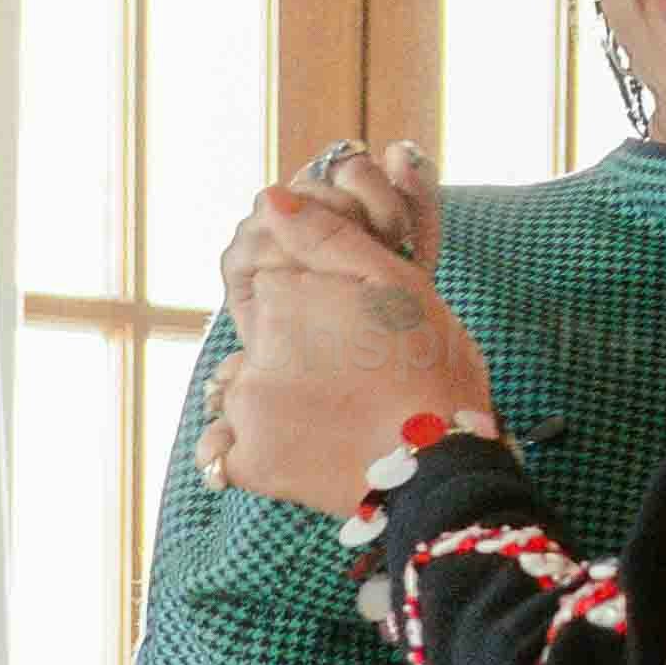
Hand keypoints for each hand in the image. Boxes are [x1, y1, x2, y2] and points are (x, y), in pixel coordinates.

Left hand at [200, 155, 478, 517]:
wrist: (441, 464)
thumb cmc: (432, 368)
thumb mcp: (397, 284)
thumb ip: (328, 239)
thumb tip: (269, 200)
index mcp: (281, 297)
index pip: (282, 287)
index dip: (322, 306)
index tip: (361, 333)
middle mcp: (251, 347)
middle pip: (266, 339)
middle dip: (301, 351)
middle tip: (359, 379)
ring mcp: (244, 408)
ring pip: (248, 390)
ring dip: (278, 400)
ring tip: (338, 417)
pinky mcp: (248, 463)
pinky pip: (224, 451)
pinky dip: (252, 451)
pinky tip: (299, 451)